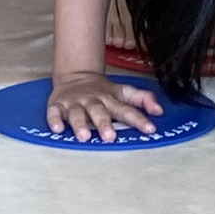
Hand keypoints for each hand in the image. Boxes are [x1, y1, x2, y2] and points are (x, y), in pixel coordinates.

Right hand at [47, 72, 163, 142]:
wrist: (76, 76)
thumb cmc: (102, 91)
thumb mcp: (123, 92)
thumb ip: (142, 99)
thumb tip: (160, 110)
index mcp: (111, 99)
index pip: (127, 109)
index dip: (139, 119)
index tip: (150, 129)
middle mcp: (93, 101)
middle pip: (100, 112)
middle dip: (104, 124)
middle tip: (110, 137)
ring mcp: (75, 103)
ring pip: (77, 113)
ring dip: (80, 124)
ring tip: (85, 136)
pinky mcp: (58, 105)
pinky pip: (54, 113)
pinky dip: (55, 120)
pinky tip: (58, 129)